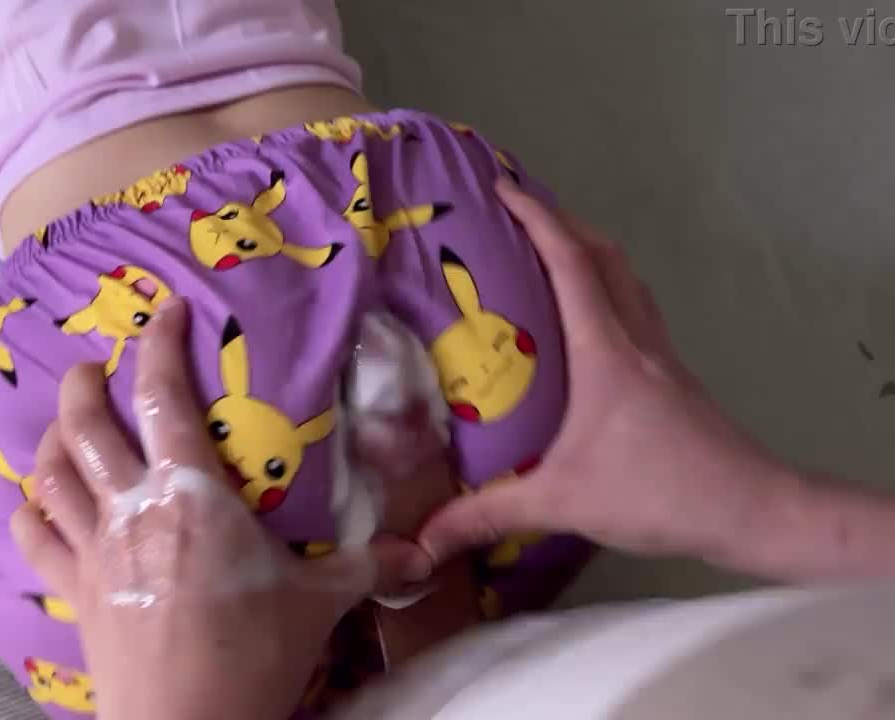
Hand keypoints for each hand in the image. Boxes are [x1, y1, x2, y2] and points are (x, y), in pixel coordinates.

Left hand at [9, 298, 400, 719]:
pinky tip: (32, 503)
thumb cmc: (252, 653)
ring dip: (52, 439)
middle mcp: (131, 508)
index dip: (160, 343)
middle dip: (85, 383)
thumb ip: (361, 567)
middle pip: (85, 425)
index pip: (163, 397)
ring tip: (63, 425)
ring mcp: (93, 551)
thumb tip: (420, 555)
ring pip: (51, 475)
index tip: (167, 311)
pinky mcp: (74, 593)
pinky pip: (35, 540)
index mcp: (190, 493)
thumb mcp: (317, 602)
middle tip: (95, 366)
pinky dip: (27, 513)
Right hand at [418, 177, 794, 568]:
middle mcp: (634, 338)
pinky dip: (605, 287)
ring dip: (586, 250)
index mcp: (604, 350)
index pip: (570, 262)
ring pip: (624, 277)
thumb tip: (423, 537)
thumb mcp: (562, 503)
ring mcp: (659, 353)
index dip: (536, 218)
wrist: (752, 508)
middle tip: (512, 215)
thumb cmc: (658, 492)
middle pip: (602, 254)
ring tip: (543, 252)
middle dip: (558, 220)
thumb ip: (488, 514)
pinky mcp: (672, 375)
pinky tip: (584, 319)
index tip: (500, 188)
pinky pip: (633, 307)